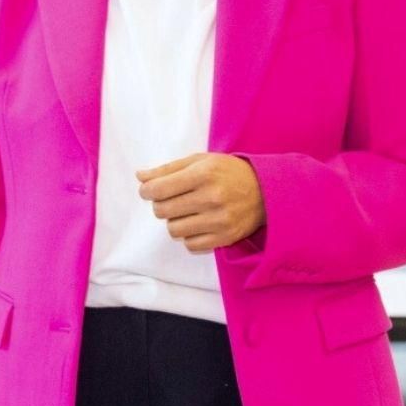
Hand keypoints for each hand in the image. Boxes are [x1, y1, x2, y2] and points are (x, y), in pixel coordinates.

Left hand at [137, 153, 265, 252]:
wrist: (265, 191)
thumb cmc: (228, 172)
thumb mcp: (200, 161)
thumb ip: (167, 169)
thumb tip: (139, 177)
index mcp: (203, 174)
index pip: (159, 189)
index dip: (147, 191)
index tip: (149, 191)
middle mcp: (211, 197)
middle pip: (162, 211)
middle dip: (160, 205)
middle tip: (171, 200)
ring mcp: (219, 220)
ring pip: (174, 230)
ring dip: (174, 221)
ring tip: (186, 212)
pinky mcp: (225, 238)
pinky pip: (190, 245)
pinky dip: (189, 236)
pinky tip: (198, 224)